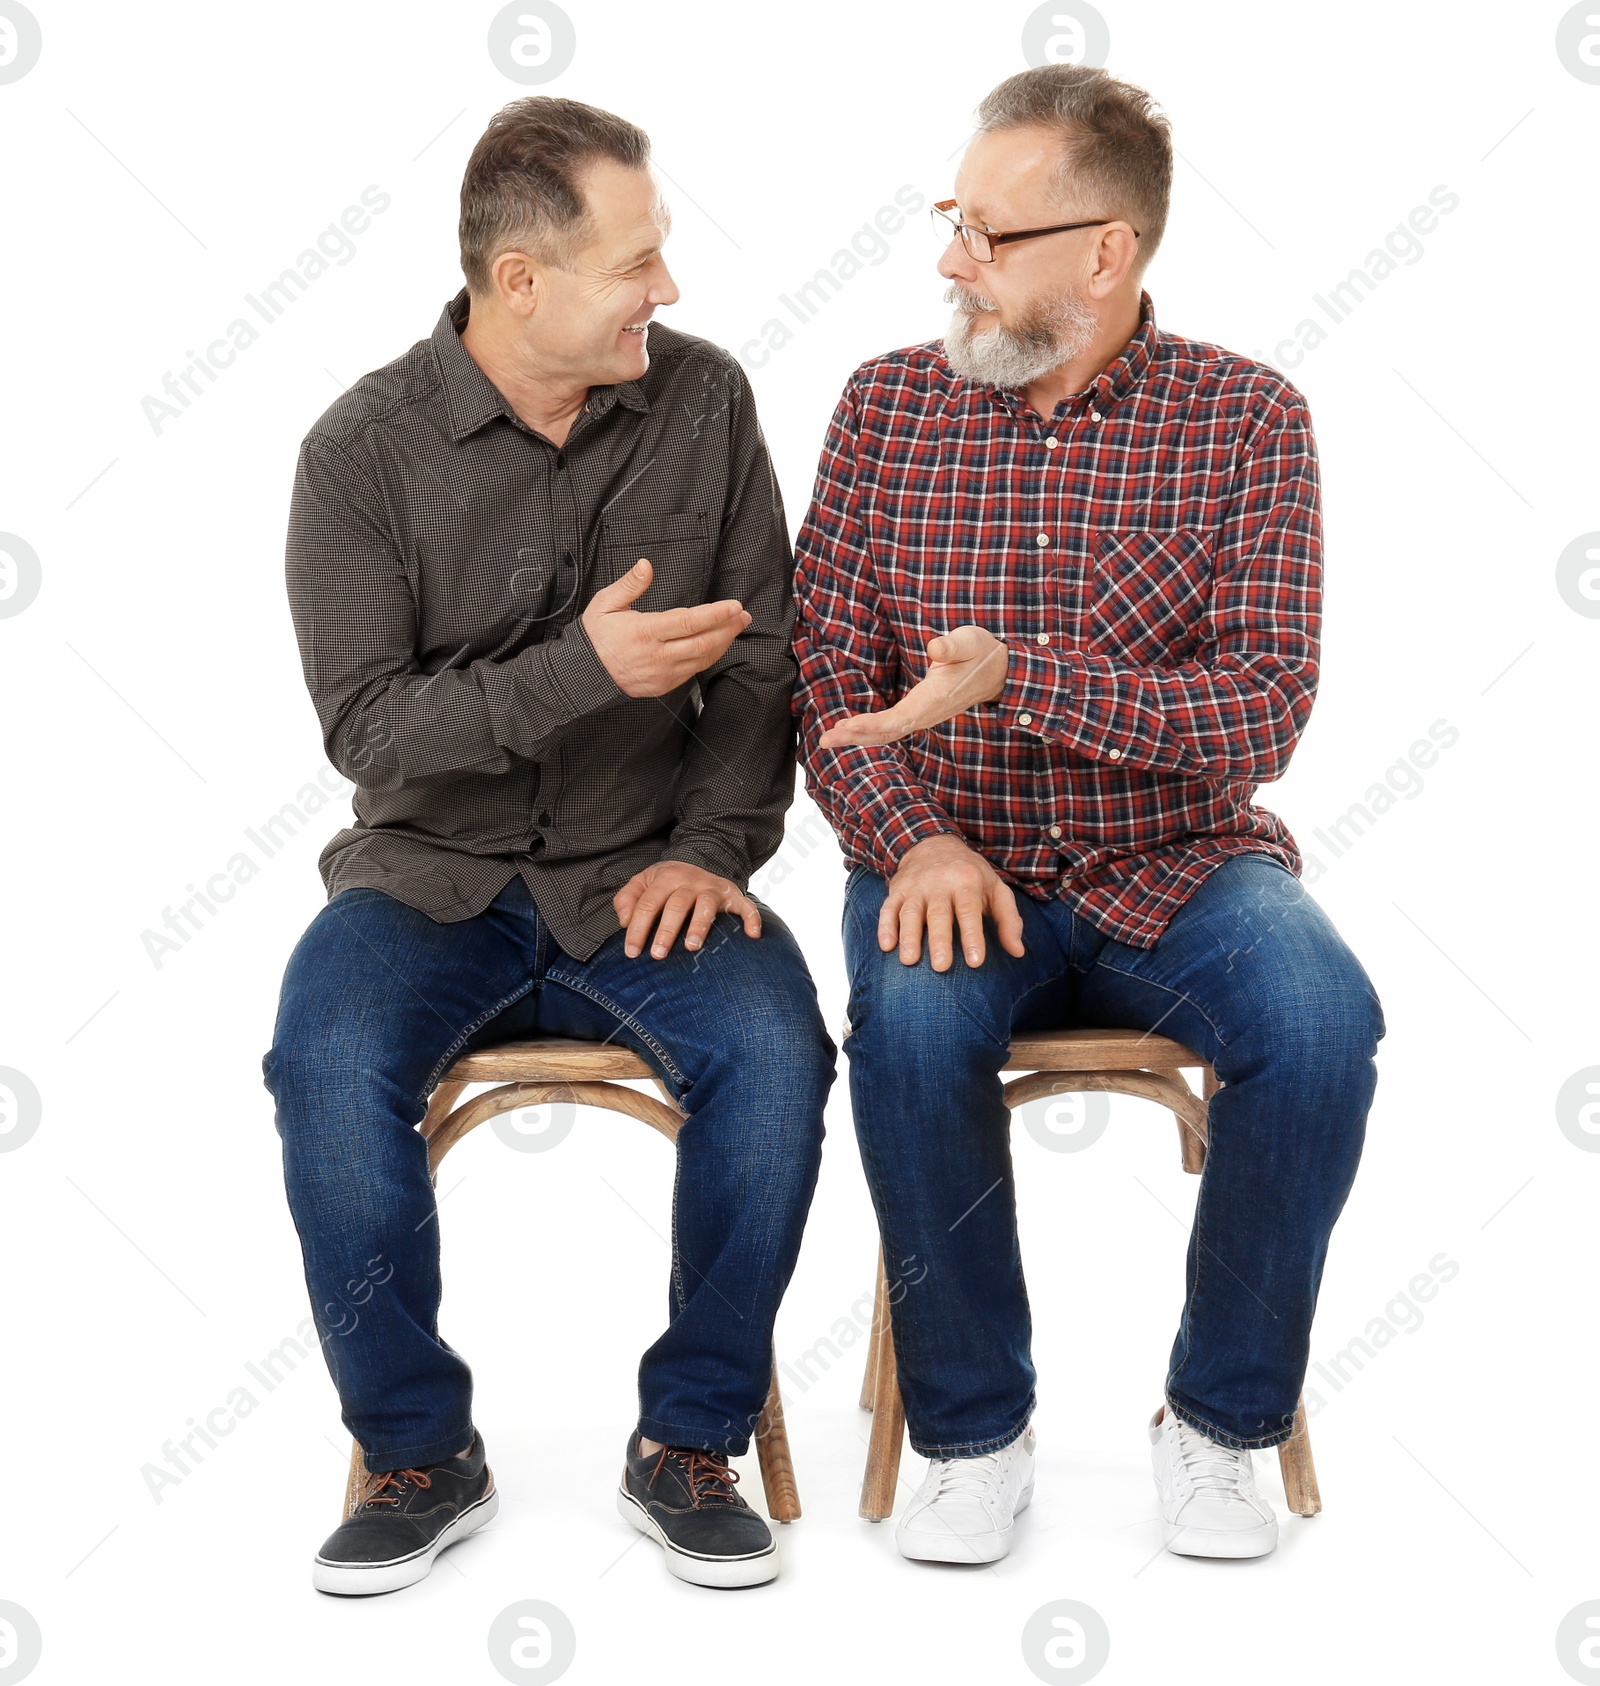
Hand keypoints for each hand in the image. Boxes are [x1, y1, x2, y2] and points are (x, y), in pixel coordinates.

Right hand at [583, 559, 751, 698]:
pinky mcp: (665, 684)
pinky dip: (710, 656)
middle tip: (744, 615)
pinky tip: (718, 643)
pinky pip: (694, 670)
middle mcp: (658, 656)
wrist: (586, 674)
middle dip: (728, 628)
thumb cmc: (596, 637)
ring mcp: (663, 673)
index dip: (716, 614)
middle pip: (704, 642)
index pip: (689, 622)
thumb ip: (630, 584)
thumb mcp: (605, 604)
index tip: (734, 606)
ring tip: (737, 626)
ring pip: (703, 658)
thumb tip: (646, 565)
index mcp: (645, 632)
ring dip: (724, 642)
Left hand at [613, 861, 761, 958]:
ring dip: (700, 926)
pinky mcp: (733, 896)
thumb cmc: (666, 882)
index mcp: (665, 878)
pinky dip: (751, 919)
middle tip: (658, 955)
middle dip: (666, 931)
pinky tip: (752, 935)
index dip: (637, 929)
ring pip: (706, 905)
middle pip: (677, 905)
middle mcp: (690, 881)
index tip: (631, 953)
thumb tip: (625, 921)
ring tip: (692, 947)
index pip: (647, 904)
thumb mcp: (642, 882)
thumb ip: (626, 899)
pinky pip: (746, 906)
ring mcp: (713, 888)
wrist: (700, 859)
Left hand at [819, 626, 1008, 747]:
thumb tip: (935, 647)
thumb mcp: (970, 641)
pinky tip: (850, 730)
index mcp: (934, 699)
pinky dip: (868, 731)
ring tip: (829, 739)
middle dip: (855, 737)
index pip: (899, 717)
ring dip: (857, 738)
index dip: (872, 723)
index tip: (849, 725)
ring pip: (886, 734)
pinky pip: (890, 728)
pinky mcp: (919, 713)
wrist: (998, 673)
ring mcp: (922, 716)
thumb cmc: (982, 653)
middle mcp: (926, 714)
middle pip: (886, 732)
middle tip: (825, 740)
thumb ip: (952, 645)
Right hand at [880, 835, 1024, 970]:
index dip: (972, 936)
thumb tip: (1017, 952)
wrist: (933, 843)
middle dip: (939, 940)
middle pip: (938, 914)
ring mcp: (915, 886)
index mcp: (966, 881)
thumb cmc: (970, 874)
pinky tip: (886, 946)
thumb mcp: (995, 888)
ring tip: (909, 961)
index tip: (975, 962)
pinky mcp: (896, 890)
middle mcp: (939, 882)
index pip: (969, 911)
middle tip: (941, 967)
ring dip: (908, 936)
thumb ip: (1008, 920)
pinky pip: (888, 908)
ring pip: (910, 912)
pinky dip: (885, 927)